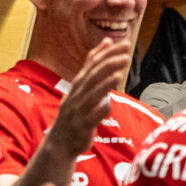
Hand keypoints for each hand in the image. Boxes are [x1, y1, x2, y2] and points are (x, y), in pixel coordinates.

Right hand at [47, 38, 130, 158]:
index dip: (106, 53)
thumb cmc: (75, 114)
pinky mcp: (82, 126)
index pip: (92, 65)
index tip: (122, 42)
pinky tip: (109, 102)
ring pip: (92, 93)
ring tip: (119, 72)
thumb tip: (107, 43)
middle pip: (93, 75)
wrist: (60, 143)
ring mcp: (78, 110)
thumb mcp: (82, 90)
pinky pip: (92, 116)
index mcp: (78, 86)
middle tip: (126, 52)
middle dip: (109, 62)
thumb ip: (94, 68)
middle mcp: (77, 95)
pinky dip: (99, 108)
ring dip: (105, 82)